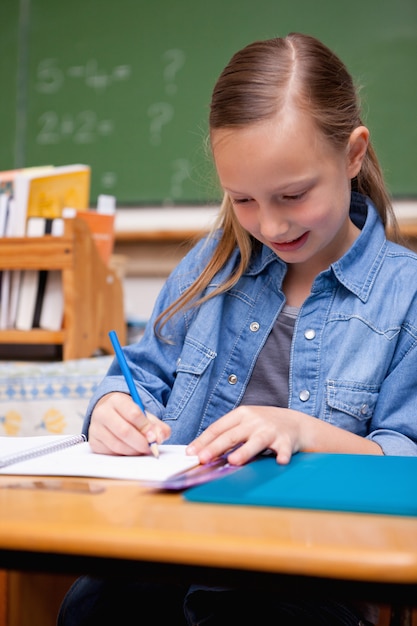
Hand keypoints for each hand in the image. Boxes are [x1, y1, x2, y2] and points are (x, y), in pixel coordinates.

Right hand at [88, 392, 170, 454]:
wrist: (109, 413)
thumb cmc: (129, 414)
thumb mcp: (144, 414)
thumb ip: (156, 425)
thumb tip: (160, 437)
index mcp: (116, 400)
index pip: (133, 414)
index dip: (146, 428)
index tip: (154, 437)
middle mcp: (102, 412)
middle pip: (124, 431)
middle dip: (141, 443)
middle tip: (150, 448)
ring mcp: (95, 428)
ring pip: (117, 445)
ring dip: (133, 451)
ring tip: (141, 450)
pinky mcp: (93, 442)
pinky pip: (110, 453)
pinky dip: (123, 455)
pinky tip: (130, 450)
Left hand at [187, 405, 308, 465]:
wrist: (296, 423)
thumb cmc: (264, 425)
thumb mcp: (244, 423)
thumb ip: (226, 434)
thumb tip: (203, 451)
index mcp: (241, 414)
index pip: (218, 428)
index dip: (203, 441)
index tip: (191, 453)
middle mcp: (255, 421)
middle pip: (233, 435)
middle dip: (216, 447)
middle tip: (203, 459)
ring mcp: (271, 430)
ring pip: (256, 441)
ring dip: (245, 451)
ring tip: (234, 461)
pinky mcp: (286, 440)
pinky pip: (283, 449)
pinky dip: (282, 455)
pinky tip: (280, 461)